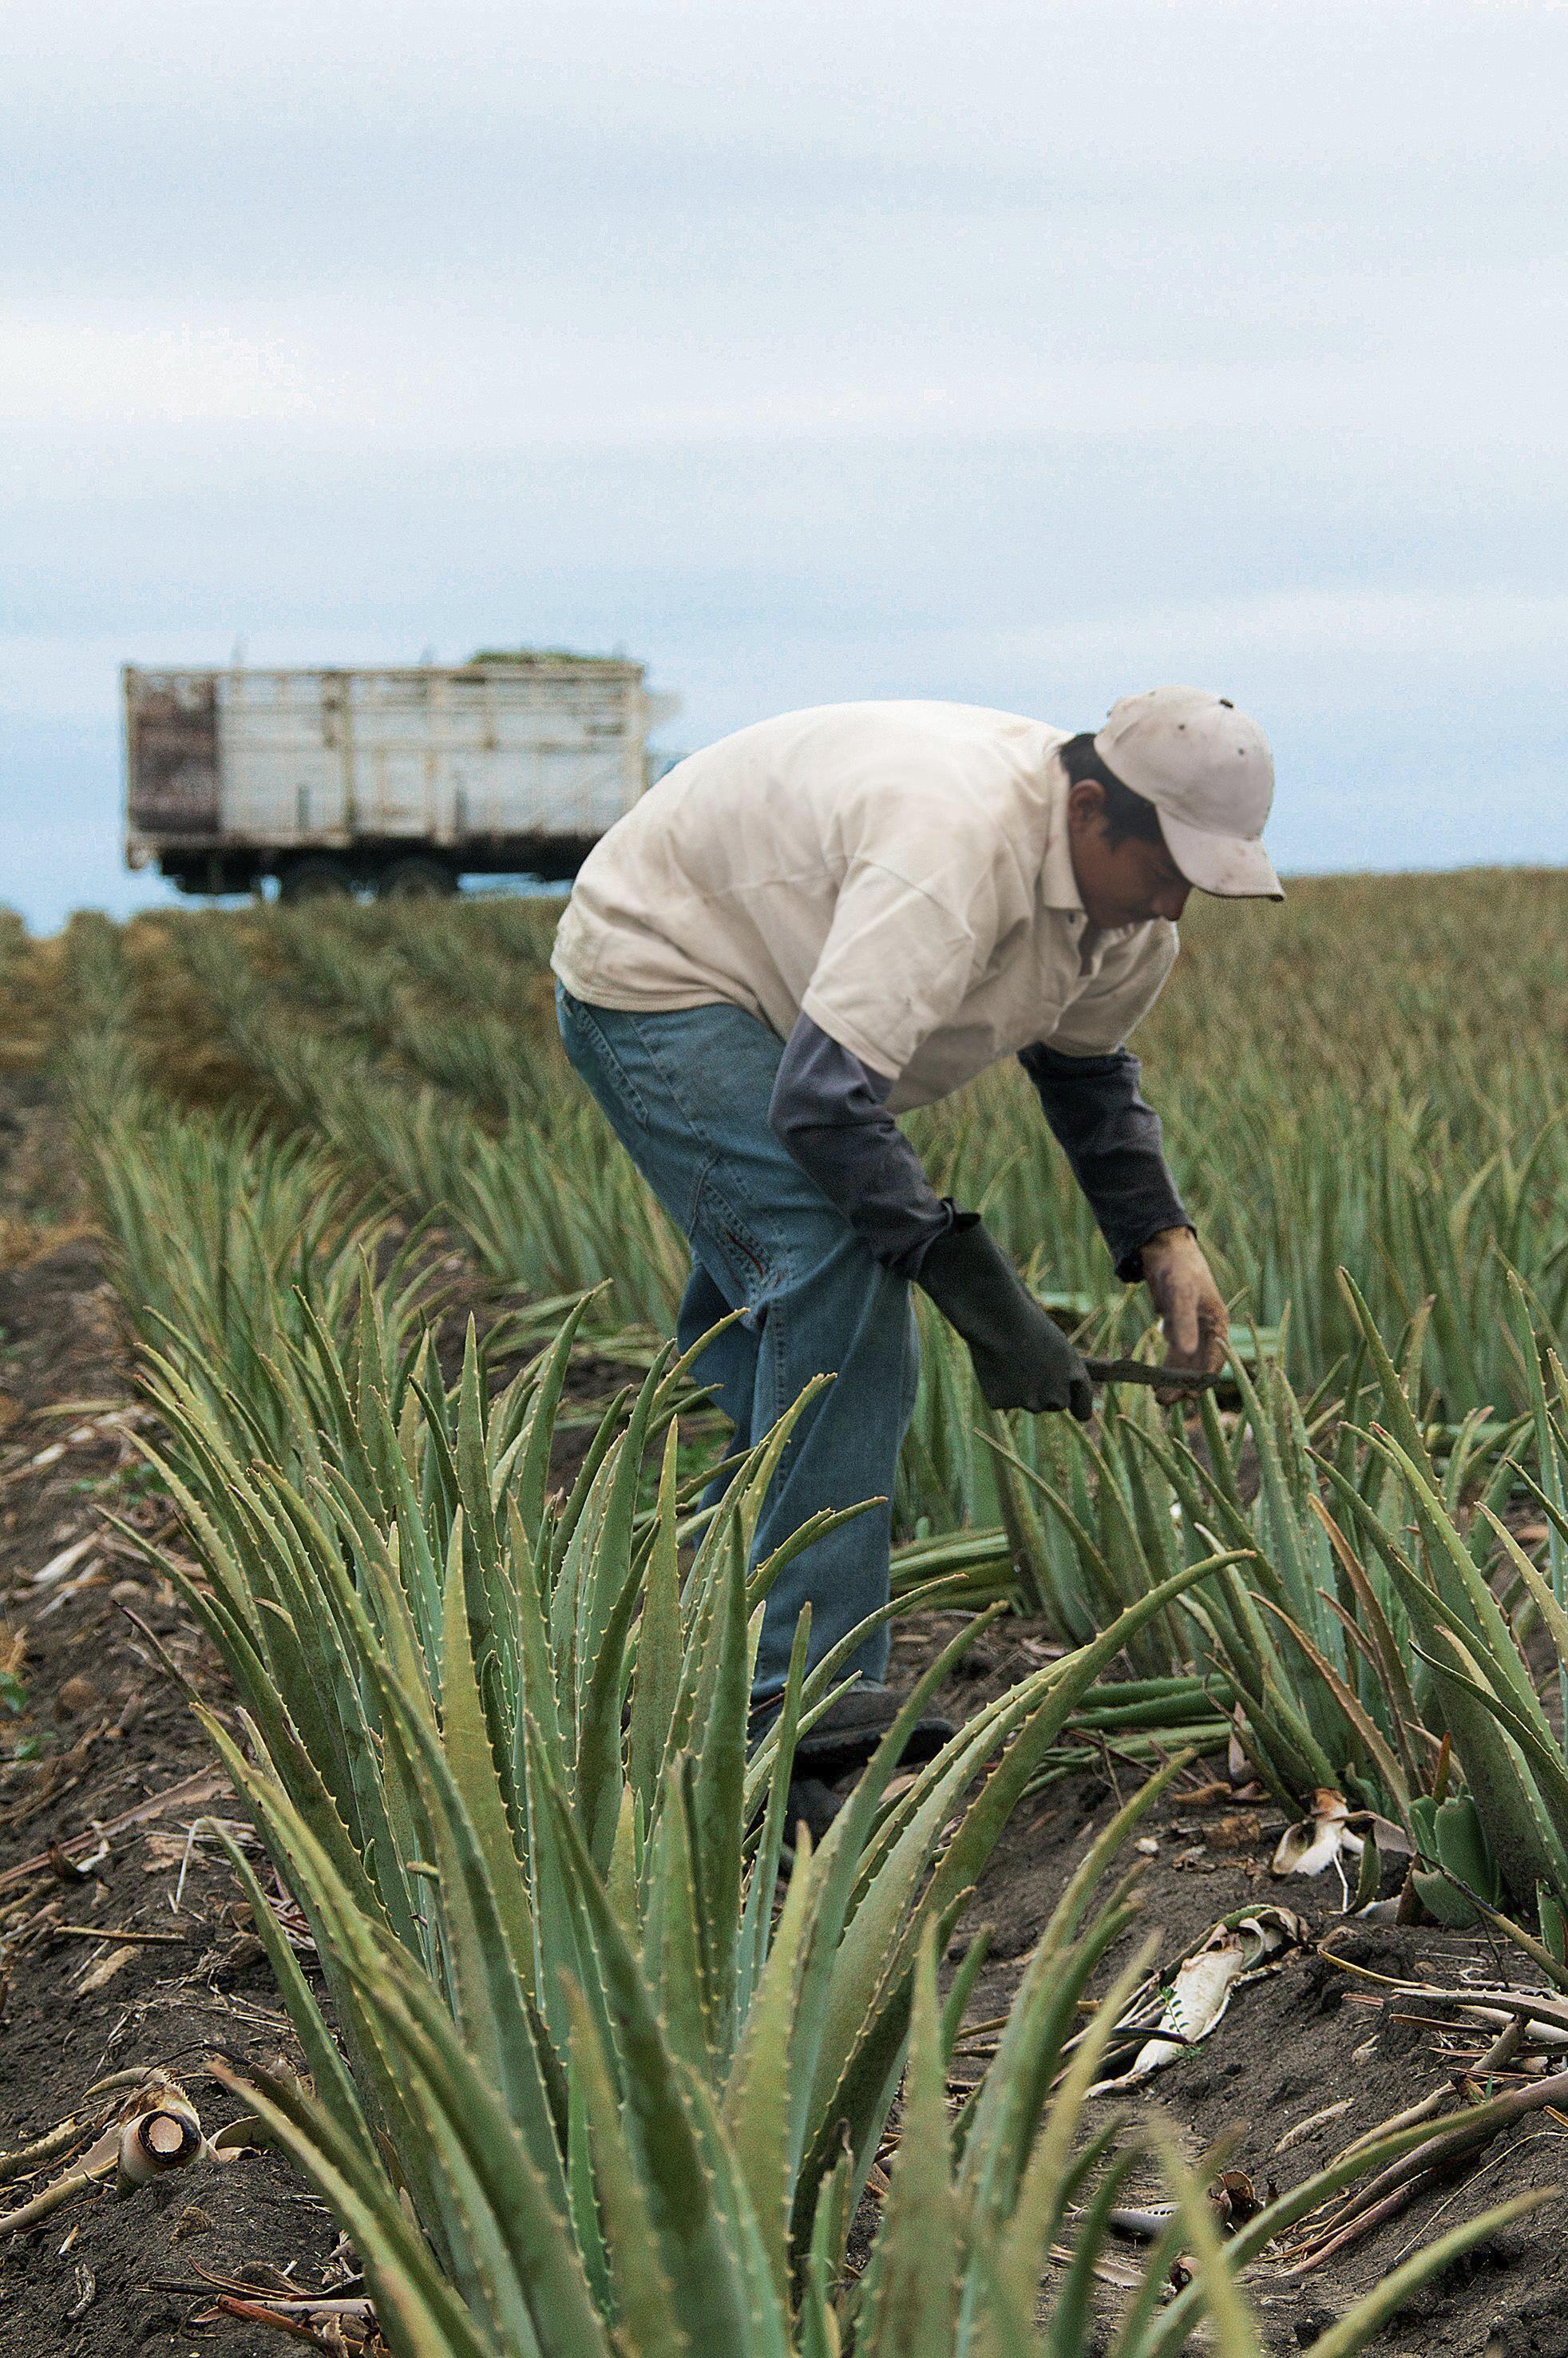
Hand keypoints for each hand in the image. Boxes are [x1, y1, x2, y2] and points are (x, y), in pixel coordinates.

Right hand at [919, 1219, 1094, 1418]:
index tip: (1079, 1414)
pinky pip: (999, 1399)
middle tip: (1026, 1367)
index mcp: (1074, 1373)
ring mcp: (1030, 1402)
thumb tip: (1074, 1377)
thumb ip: (1058, 1366)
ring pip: (1025, 1402)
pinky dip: (993, 1385)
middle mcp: (1057, 1393)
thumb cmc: (1024, 1317)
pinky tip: (992, 1364)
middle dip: (1043, 1394)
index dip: (1080, 1408)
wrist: (997, 1317)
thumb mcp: (1053, 1340)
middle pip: (1054, 1405)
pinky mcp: (1005, 1403)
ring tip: (1006, 1358)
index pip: (1083, 1403)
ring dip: (1017, 1388)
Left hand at [1139, 1228, 1228, 1384]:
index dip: (1202, 1378)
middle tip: (1164, 1400)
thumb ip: (1182, 1323)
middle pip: (1200, 1366)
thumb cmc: (1176, 1268)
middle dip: (1184, 1384)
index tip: (1188, 1394)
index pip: (1216, 1359)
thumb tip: (1185, 1352)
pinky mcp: (1179, 1328)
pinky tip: (1155, 1379)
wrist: (1163, 1248)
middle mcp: (1209, 1330)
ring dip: (1174, 1380)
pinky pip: (1176, 1354)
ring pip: (1187, 1363)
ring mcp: (1194, 1330)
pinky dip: (1168, 1367)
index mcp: (1218, 1323)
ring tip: (1158, 1397)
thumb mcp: (1179, 1294)